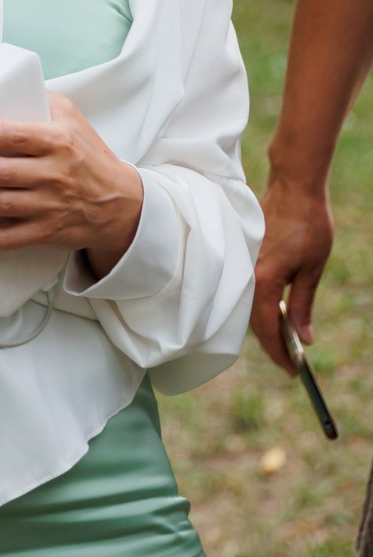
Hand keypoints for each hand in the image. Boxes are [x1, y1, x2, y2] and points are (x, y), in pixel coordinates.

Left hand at [0, 91, 142, 279]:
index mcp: (59, 141)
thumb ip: (40, 99)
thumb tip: (2, 85)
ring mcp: (49, 207)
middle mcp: (54, 175)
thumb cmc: (89, 155)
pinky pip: (6, 239)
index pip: (14, 136)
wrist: (120, 203)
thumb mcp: (72, 118)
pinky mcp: (45, 233)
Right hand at [250, 173, 333, 373]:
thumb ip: (303, 304)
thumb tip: (303, 338)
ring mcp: (244, 262)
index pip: (268, 329)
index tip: (293, 371)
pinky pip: (247, 288)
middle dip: (272, 344)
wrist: (292, 185)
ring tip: (284, 340)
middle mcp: (248, 273)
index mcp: (264, 280)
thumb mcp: (313, 268)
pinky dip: (260, 305)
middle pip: (254, 321)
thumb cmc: (308, 224)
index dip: (280, 353)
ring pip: (249, 305)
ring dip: (265, 325)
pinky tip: (274, 310)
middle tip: (290, 362)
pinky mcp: (245, 253)